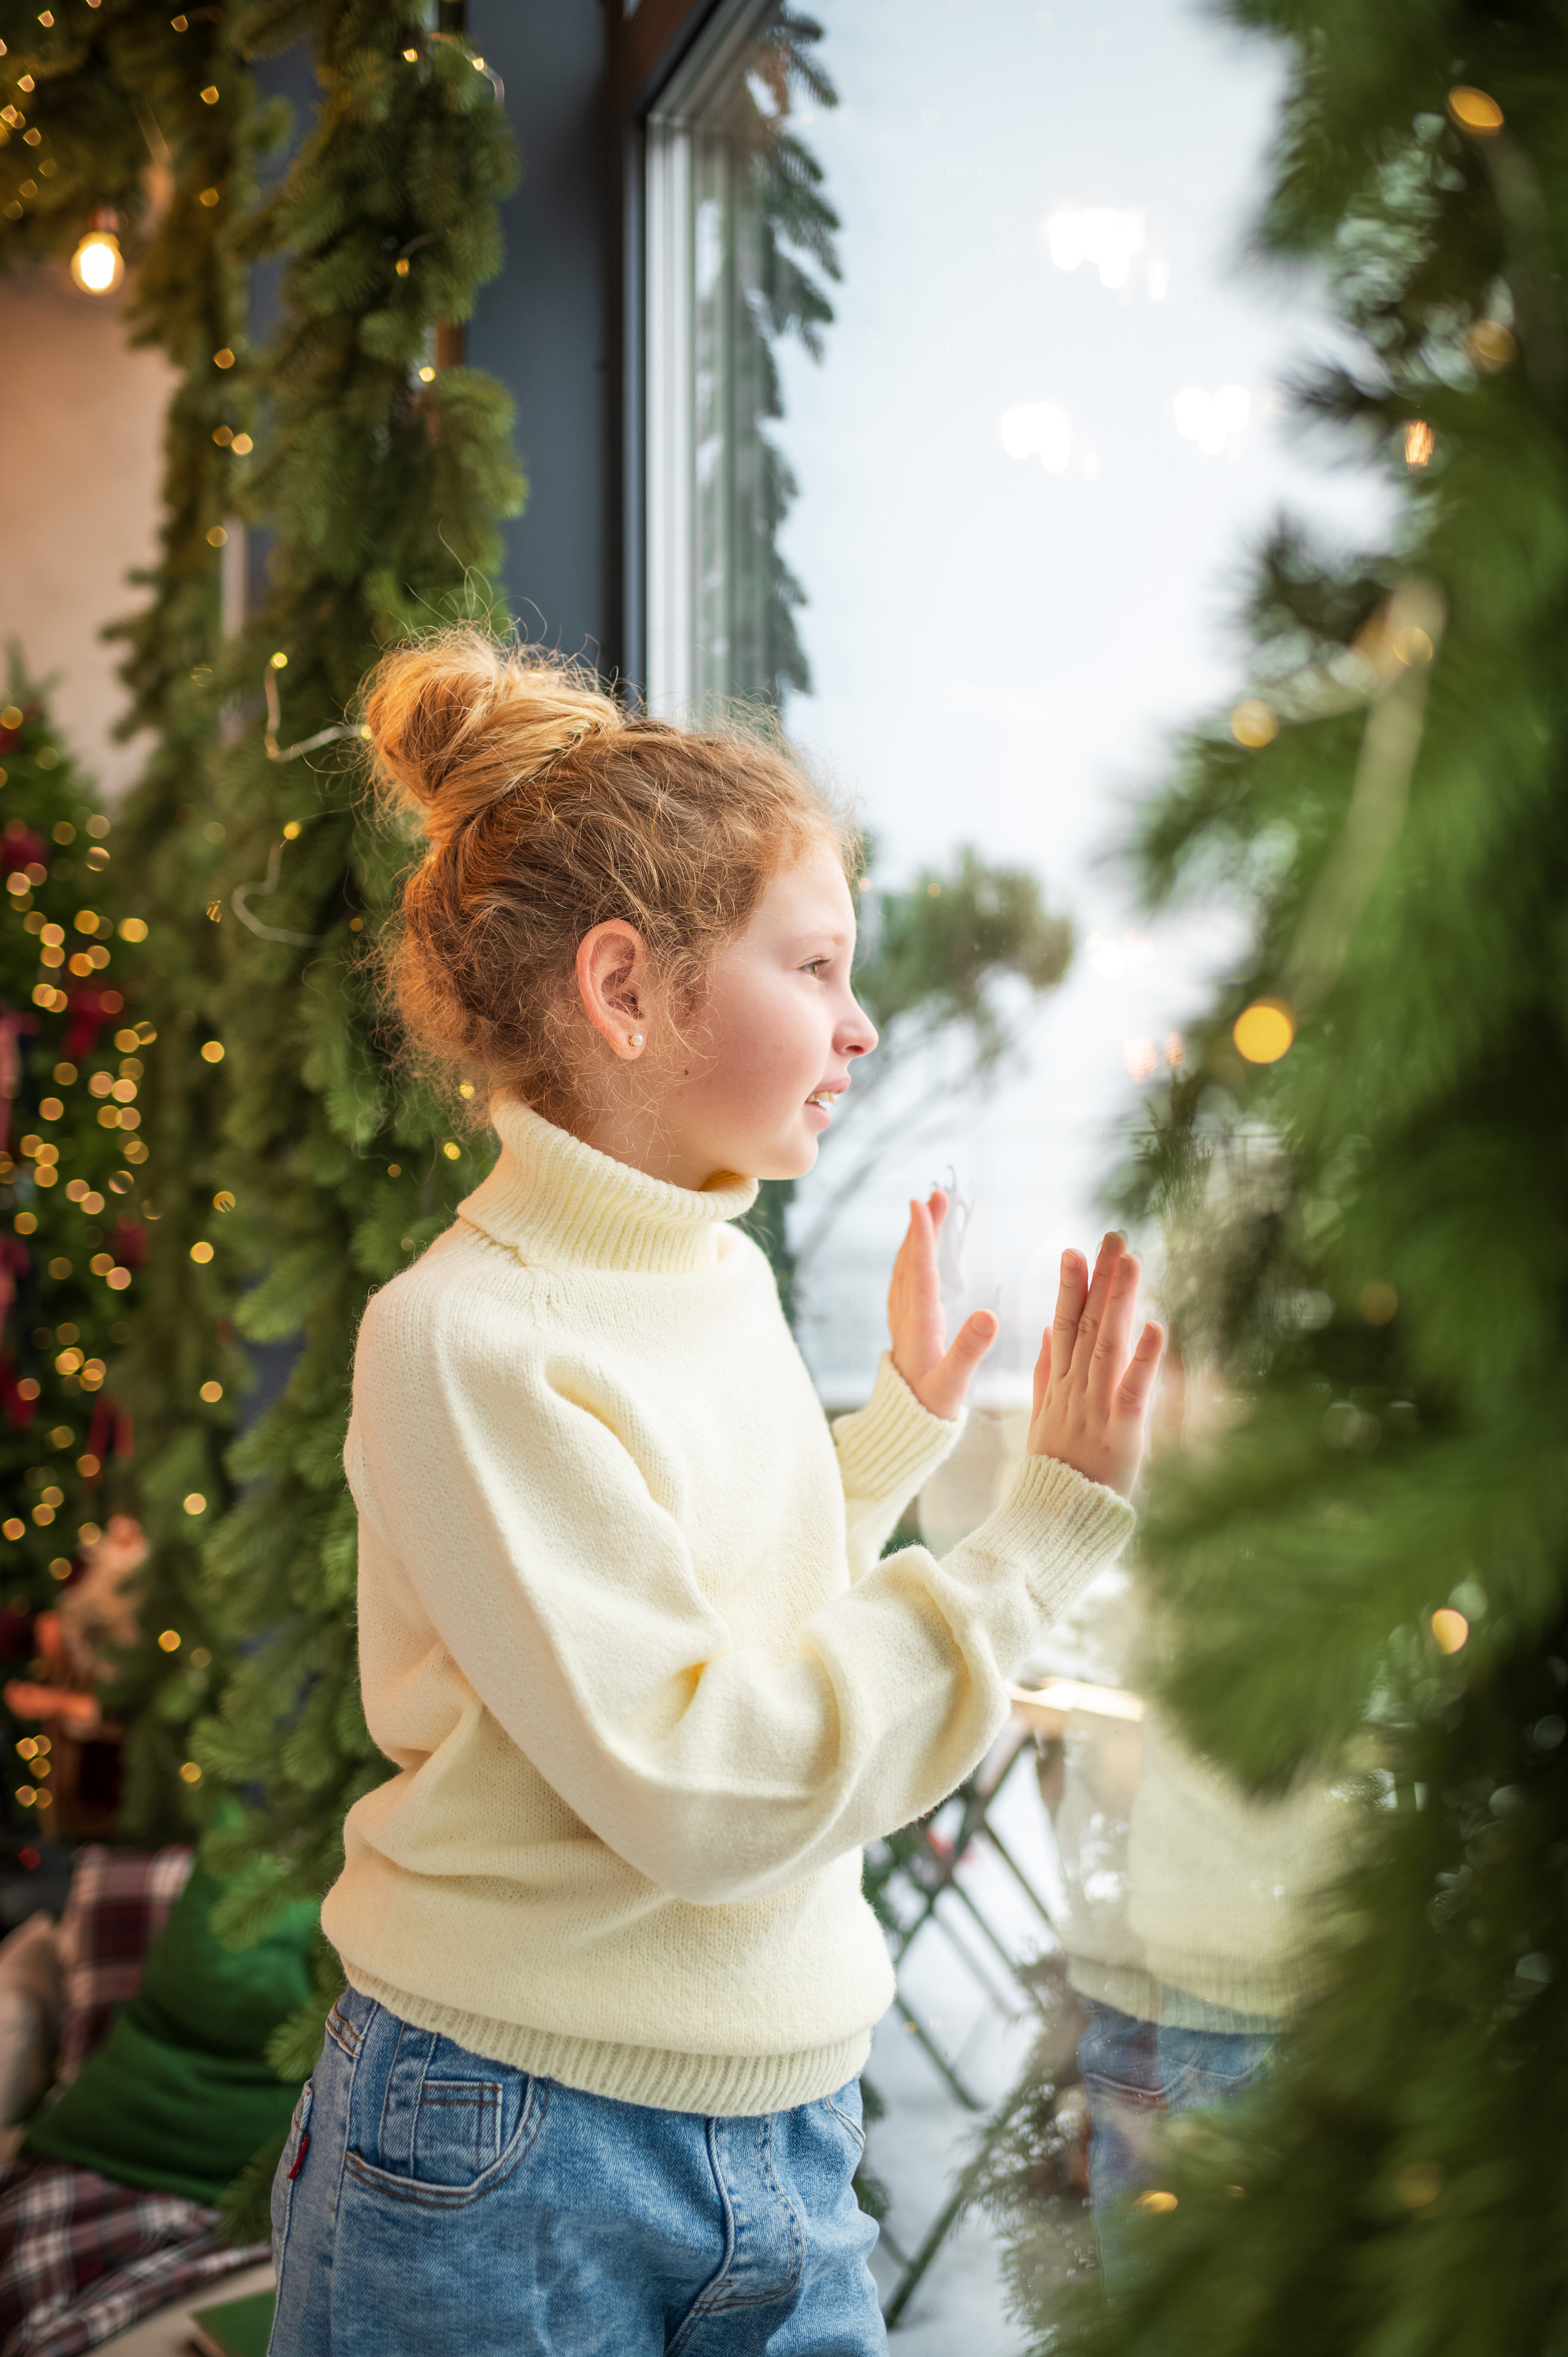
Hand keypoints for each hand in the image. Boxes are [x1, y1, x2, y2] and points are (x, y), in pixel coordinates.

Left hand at [888, 1191, 997, 1419]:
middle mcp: (906, 1320)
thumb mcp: (953, 1386)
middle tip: (937, 1194)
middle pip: (912, 1264)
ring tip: (931, 1212)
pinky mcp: (905, 1331)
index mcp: (920, 1327)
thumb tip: (989, 1315)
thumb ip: (969, 1351)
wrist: (902, 1433)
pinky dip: (913, 1261)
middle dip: (923, 1227)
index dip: (923, 1236)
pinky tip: (920, 1256)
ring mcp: (902, 1324)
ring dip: (917, 1240)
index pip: (921, 1272)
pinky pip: (905, 1284)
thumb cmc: (930, 1413)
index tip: (922, 1203)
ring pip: (906, 1271)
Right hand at [1027, 1233, 1164, 1496]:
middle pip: (1085, 1324)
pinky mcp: (1123, 1431)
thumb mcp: (1041, 1417)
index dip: (1069, 1287)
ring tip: (1130, 1263)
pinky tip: (1156, 1326)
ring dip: (1118, 1301)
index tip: (1074, 1250)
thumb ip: (1044, 1372)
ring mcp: (1097, 1408)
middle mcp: (1075, 1389)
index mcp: (1058, 1385)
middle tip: (1112, 1237)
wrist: (1055, 1520)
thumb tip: (1046, 1330)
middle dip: (1099, 1279)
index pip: (1062, 1326)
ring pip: (1107, 1346)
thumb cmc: (1056, 1470)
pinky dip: (1144, 1358)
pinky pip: (1134, 1389)